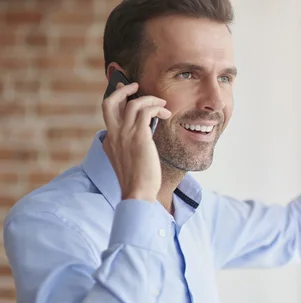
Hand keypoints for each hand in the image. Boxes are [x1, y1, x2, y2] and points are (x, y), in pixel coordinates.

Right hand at [101, 82, 171, 201]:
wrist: (137, 193)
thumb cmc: (137, 182)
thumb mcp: (127, 162)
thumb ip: (128, 148)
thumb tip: (141, 137)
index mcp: (109, 141)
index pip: (109, 113)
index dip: (119, 101)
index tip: (128, 94)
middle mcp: (114, 135)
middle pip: (109, 102)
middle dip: (122, 89)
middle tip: (135, 85)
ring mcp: (125, 135)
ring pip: (133, 103)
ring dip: (150, 99)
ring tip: (162, 104)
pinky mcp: (139, 137)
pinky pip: (146, 111)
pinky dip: (157, 108)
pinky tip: (166, 114)